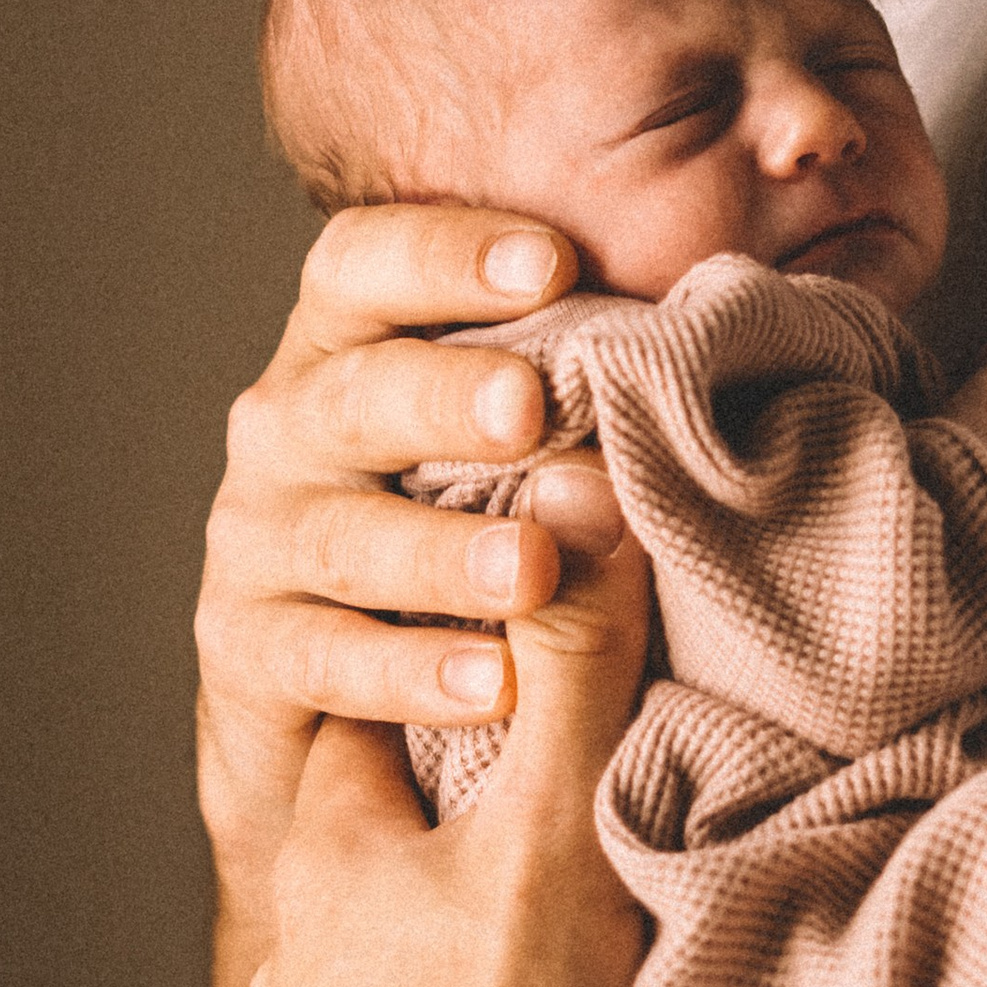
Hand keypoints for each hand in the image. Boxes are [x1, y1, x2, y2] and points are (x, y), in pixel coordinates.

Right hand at [195, 205, 622, 892]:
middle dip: (447, 398)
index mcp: (352, 345)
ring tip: (532, 568)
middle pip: (357, 394)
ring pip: (343, 535)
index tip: (553, 264)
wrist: (365, 731)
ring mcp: (261, 539)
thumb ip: (595, 377)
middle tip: (533, 410)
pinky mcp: (252, 651)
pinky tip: (492, 686)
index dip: (447, 255)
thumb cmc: (487, 532)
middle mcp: (291, 427)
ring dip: (442, 553)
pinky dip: (409, 673)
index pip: (365, 264)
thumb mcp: (526, 443)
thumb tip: (734, 300)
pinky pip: (321, 658)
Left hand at [249, 499, 655, 986]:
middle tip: (539, 802)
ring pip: (369, 962)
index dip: (447, 677)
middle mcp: (292, 956)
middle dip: (444, 815)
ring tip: (525, 940)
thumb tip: (581, 497)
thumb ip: (575, 668)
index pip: (376, 713)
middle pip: (370, 842)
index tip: (513, 656)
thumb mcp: (554, 829)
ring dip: (431, 941)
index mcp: (324, 852)